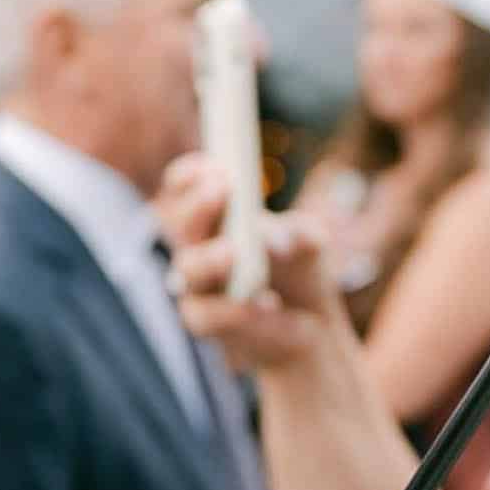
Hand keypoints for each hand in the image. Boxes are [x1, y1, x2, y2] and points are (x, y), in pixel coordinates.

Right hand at [157, 159, 337, 371]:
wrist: (311, 324)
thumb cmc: (299, 270)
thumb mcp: (310, 242)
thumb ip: (295, 233)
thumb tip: (271, 242)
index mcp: (212, 217)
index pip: (184, 188)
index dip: (190, 174)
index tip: (212, 164)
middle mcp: (196, 248)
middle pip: (177, 224)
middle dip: (197, 206)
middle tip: (222, 189)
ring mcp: (197, 288)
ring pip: (185, 271)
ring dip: (208, 259)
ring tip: (233, 251)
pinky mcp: (206, 324)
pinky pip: (206, 317)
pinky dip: (235, 310)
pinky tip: (268, 304)